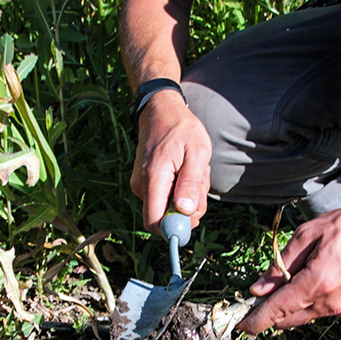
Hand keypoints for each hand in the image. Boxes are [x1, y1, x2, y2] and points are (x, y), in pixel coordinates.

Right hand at [130, 90, 211, 231]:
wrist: (161, 111)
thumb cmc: (183, 129)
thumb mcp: (197, 153)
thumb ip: (190, 183)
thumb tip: (185, 211)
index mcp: (154, 178)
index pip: (155, 222)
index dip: (175, 228)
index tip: (194, 216)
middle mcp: (141, 185)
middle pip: (164, 218)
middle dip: (188, 209)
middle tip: (200, 183)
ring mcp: (141, 185)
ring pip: (167, 208)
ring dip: (187, 196)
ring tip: (193, 170)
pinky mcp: (144, 184)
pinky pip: (164, 198)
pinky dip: (180, 190)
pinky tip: (185, 170)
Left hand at [238, 199, 340, 333]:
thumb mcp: (308, 234)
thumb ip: (280, 264)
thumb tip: (258, 289)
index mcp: (317, 283)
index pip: (277, 311)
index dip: (255, 321)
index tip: (240, 326)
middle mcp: (331, 303)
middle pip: (287, 320)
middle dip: (269, 313)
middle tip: (257, 297)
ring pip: (303, 317)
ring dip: (288, 308)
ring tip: (284, 283)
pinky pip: (320, 312)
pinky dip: (307, 304)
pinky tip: (308, 282)